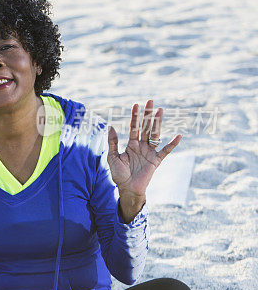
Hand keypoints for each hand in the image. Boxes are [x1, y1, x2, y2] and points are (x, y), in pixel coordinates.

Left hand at [107, 100, 181, 220]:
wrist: (127, 188)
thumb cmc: (119, 174)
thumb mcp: (113, 157)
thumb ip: (113, 142)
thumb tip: (110, 126)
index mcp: (131, 144)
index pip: (134, 127)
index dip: (135, 116)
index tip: (136, 104)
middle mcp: (142, 146)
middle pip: (146, 127)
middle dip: (147, 114)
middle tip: (150, 101)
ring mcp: (150, 152)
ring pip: (155, 134)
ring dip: (158, 123)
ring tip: (160, 110)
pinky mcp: (156, 160)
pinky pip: (165, 151)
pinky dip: (172, 144)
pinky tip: (178, 136)